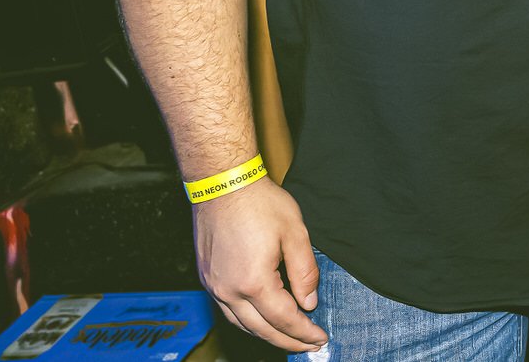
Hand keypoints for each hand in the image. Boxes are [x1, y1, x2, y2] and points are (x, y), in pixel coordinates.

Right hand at [193, 178, 326, 350]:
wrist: (222, 184)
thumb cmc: (260, 203)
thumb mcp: (295, 233)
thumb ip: (305, 272)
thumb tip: (309, 303)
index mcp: (254, 282)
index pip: (284, 319)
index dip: (304, 332)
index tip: (320, 338)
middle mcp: (229, 291)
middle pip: (261, 329)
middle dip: (287, 341)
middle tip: (309, 346)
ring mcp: (215, 286)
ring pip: (242, 324)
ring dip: (266, 334)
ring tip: (288, 338)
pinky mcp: (208, 278)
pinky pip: (229, 311)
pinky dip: (248, 321)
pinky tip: (261, 319)